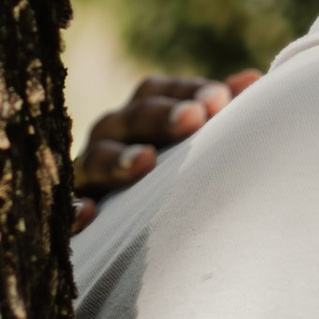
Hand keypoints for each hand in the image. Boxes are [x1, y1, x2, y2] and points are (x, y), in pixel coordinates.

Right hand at [70, 69, 260, 230]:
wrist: (135, 239)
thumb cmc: (171, 177)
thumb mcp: (193, 143)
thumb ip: (218, 113)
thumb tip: (253, 79)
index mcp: (139, 118)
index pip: (157, 93)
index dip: (186, 92)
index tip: (221, 99)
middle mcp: (110, 139)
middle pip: (129, 119)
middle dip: (160, 117)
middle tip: (194, 118)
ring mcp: (88, 176)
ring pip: (95, 160)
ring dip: (117, 159)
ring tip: (145, 161)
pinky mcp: (73, 213)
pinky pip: (65, 210)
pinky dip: (73, 211)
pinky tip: (89, 215)